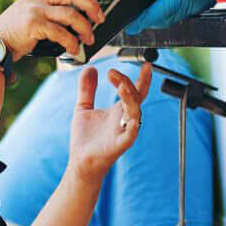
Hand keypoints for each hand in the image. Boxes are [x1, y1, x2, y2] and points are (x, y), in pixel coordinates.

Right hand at [0, 0, 105, 58]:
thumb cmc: (14, 32)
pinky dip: (71, 43)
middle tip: (99, 19)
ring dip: (85, 28)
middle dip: (91, 5)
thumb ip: (46, 9)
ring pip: (70, 14)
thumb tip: (74, 16)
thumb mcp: (28, 12)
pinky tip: (74, 49)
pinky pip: (61, 33)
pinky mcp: (34, 25)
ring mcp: (35, 10)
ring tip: (89, 39)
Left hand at [67, 62, 149, 182]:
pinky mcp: (120, 144)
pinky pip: (131, 132)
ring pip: (135, 112)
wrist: (80, 162)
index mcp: (119, 110)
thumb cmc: (86, 139)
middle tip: (112, 73)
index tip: (145, 63)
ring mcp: (124, 131)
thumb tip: (90, 68)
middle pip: (135, 97)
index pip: (135, 90)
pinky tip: (130, 114)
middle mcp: (125, 119)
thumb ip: (87, 89)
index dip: (142, 78)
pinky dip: (132, 123)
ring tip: (121, 85)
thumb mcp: (83, 107)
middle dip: (128, 82)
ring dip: (130, 97)